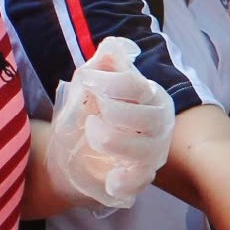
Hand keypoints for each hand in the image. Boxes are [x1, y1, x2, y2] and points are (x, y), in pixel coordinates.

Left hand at [46, 36, 176, 208]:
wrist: (71, 153)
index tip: (85, 81)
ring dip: (114, 141)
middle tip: (89, 116)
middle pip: (148, 119)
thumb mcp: (88, 84)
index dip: (110, 82)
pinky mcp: (139, 179)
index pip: (137, 86)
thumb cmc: (87, 113)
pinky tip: (109, 176)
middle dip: (114, 113)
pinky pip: (140, 182)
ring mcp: (152, 153)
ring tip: (92, 135)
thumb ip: (101, 64)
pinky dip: (124, 181)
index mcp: (150, 95)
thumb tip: (113, 47)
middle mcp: (158, 124)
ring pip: (147, 151)